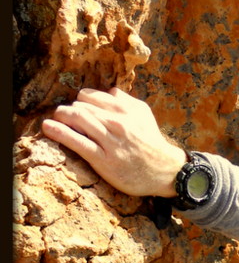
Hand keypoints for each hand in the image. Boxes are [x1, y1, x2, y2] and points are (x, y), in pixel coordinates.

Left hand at [41, 87, 187, 197]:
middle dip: (67, 110)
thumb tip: (108, 91)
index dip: (79, 102)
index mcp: (125, 109)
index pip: (90, 96)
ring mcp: (110, 142)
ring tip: (51, 120)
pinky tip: (48, 127)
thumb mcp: (144, 115)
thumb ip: (126, 100)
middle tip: (61, 116)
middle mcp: (117, 122)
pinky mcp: (104, 160)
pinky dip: (60, 132)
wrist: (165, 171)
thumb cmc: (152, 142)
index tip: (76, 109)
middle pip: (81, 107)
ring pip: (78, 120)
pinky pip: (78, 143)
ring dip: (60, 117)